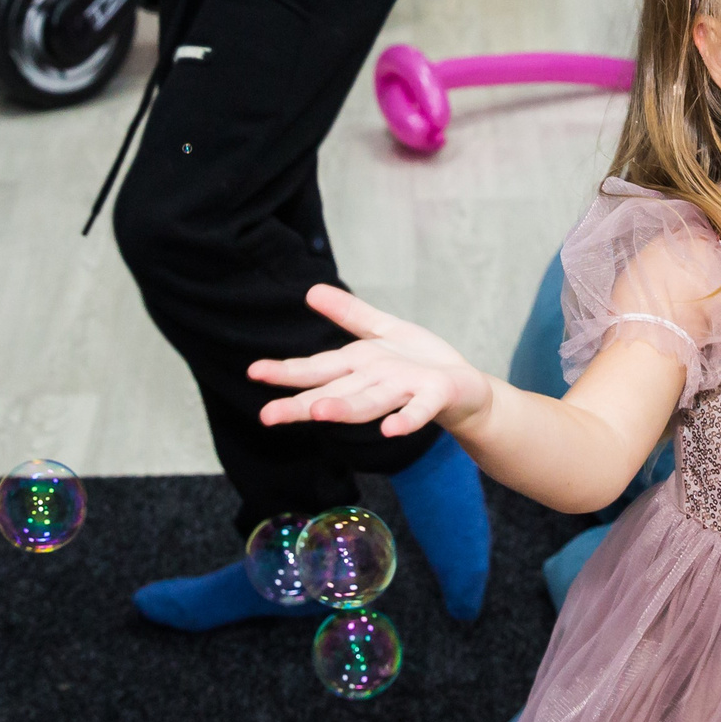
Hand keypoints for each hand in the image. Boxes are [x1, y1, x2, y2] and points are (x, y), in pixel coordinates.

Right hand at [249, 285, 493, 437]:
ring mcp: (404, 390)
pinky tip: (392, 430)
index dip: (286, 372)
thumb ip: (349, 314)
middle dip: (301, 404)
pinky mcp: (434, 396)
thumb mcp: (384, 330)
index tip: (253, 372)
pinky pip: (419, 410)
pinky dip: (406, 419)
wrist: (467, 386)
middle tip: (267, 416)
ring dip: (346, 409)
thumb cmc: (421, 362)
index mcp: (361, 365)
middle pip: (335, 393)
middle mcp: (376, 382)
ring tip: (320, 412)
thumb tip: (311, 291)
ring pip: (369, 401)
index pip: (317, 369)